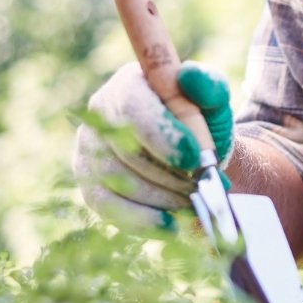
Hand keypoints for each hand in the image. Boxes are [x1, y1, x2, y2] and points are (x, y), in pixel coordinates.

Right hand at [73, 61, 232, 230]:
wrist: (195, 163)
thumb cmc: (202, 128)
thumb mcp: (213, 104)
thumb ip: (209, 87)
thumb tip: (190, 78)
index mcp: (128, 86)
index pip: (134, 109)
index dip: (164, 137)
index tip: (196, 160)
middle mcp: (98, 116)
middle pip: (129, 152)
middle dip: (173, 176)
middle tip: (206, 189)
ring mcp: (89, 153)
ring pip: (121, 183)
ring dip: (165, 199)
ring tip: (198, 204)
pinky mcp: (91, 187)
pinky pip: (111, 209)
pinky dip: (146, 220)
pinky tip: (175, 225)